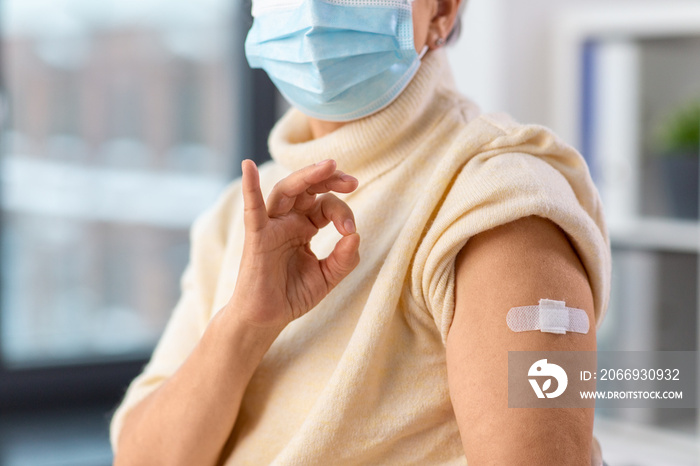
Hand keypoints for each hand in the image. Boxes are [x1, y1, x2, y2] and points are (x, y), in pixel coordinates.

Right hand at [228, 159, 360, 331]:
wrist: (266, 319)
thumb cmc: (293, 295)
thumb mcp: (328, 277)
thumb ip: (344, 258)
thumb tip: (355, 235)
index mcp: (304, 227)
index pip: (326, 206)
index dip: (342, 212)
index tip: (351, 230)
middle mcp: (287, 221)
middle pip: (307, 189)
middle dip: (330, 179)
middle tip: (352, 180)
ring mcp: (271, 226)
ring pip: (286, 191)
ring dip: (306, 176)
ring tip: (329, 166)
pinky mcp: (256, 238)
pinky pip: (252, 209)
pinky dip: (249, 187)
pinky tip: (248, 166)